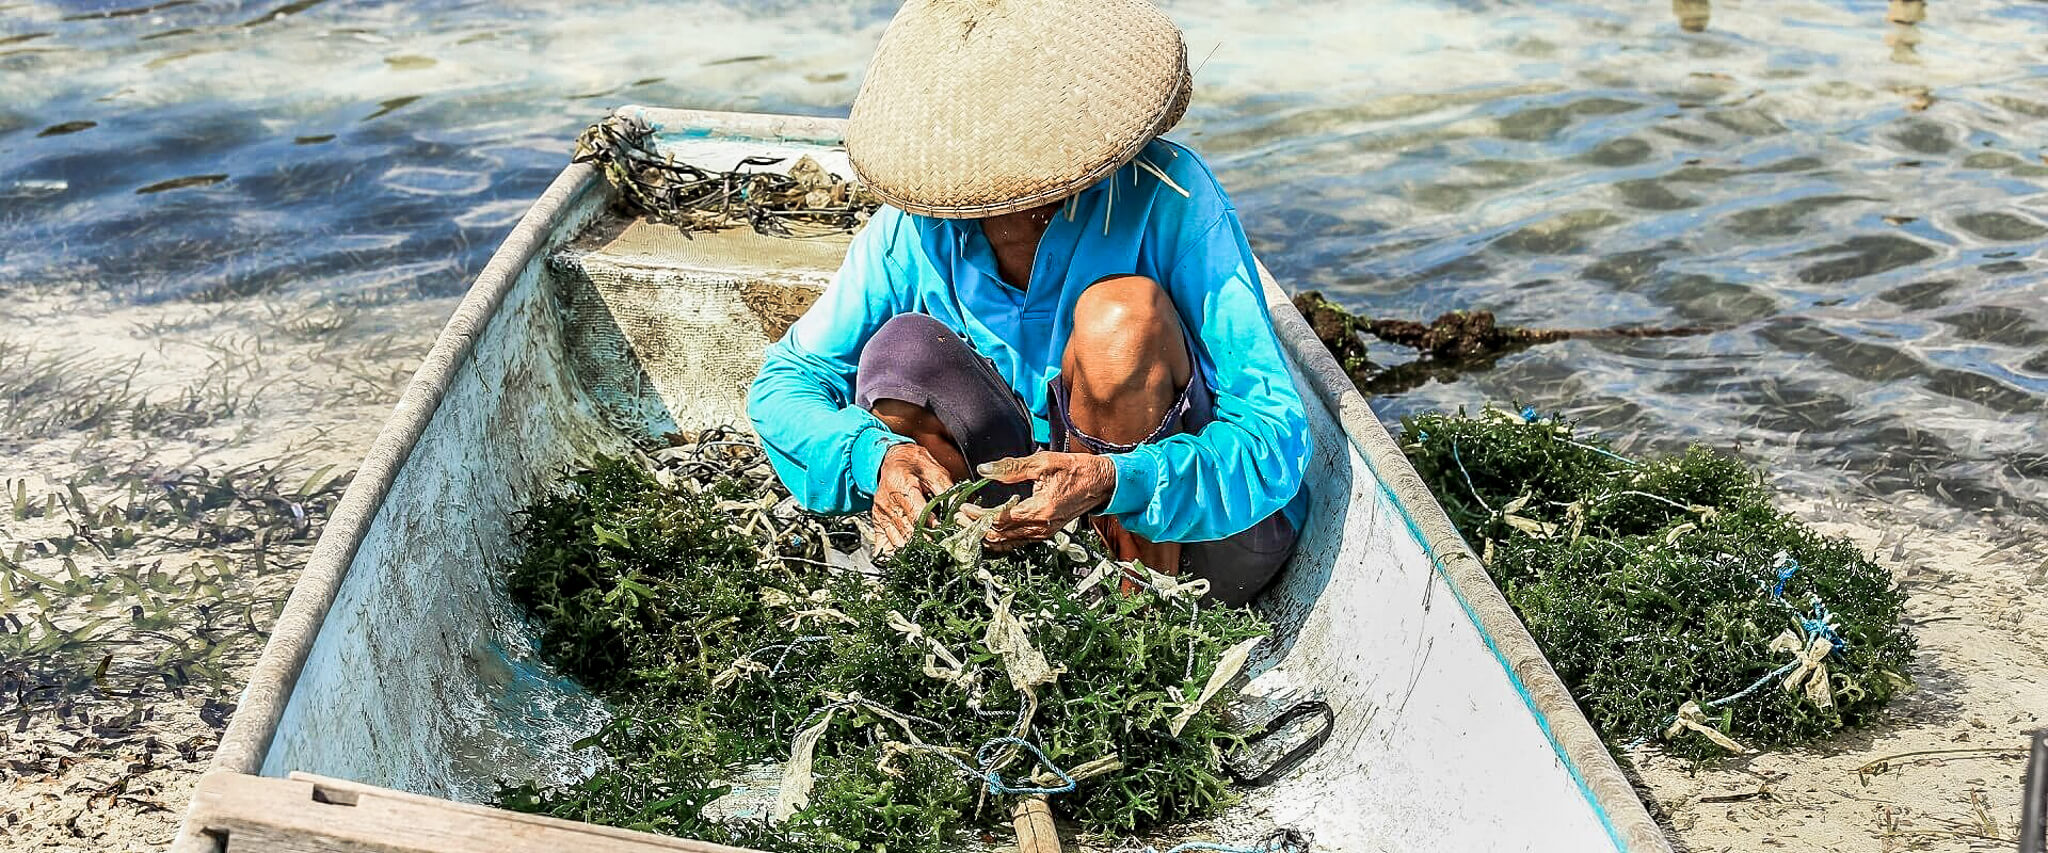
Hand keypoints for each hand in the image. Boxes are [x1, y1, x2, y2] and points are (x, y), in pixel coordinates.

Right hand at [871, 443, 954, 552]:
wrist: (892, 459)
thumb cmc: (914, 463)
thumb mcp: (934, 471)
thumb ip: (948, 491)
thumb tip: (962, 509)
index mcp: (902, 486)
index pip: (917, 514)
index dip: (931, 527)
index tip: (943, 535)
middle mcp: (888, 502)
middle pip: (908, 530)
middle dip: (925, 542)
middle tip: (941, 550)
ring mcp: (881, 513)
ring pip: (897, 540)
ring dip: (913, 550)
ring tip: (929, 556)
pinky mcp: (877, 521)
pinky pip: (883, 543)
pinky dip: (894, 553)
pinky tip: (906, 558)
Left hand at [975, 452, 1116, 544]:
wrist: (1103, 482)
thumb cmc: (1077, 470)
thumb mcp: (1043, 463)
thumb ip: (1011, 468)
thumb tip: (985, 470)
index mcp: (1039, 511)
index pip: (998, 519)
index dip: (977, 515)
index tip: (963, 508)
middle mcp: (1041, 527)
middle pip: (999, 536)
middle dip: (976, 528)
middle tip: (959, 518)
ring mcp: (1044, 533)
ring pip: (1007, 542)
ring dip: (986, 534)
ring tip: (970, 523)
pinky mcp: (1046, 532)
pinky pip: (1018, 540)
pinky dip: (1001, 536)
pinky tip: (990, 528)